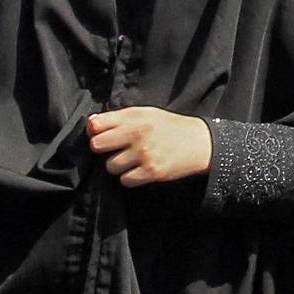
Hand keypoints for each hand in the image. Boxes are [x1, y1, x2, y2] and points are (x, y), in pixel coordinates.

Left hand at [87, 106, 213, 186]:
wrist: (203, 143)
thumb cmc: (172, 127)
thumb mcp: (148, 114)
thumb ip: (120, 117)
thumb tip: (91, 123)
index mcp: (136, 117)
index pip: (96, 126)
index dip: (96, 132)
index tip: (104, 135)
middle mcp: (138, 134)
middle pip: (97, 146)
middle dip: (105, 149)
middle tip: (119, 149)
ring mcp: (145, 153)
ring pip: (110, 166)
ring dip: (119, 166)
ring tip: (135, 160)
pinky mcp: (152, 171)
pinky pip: (125, 180)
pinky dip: (131, 177)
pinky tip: (142, 169)